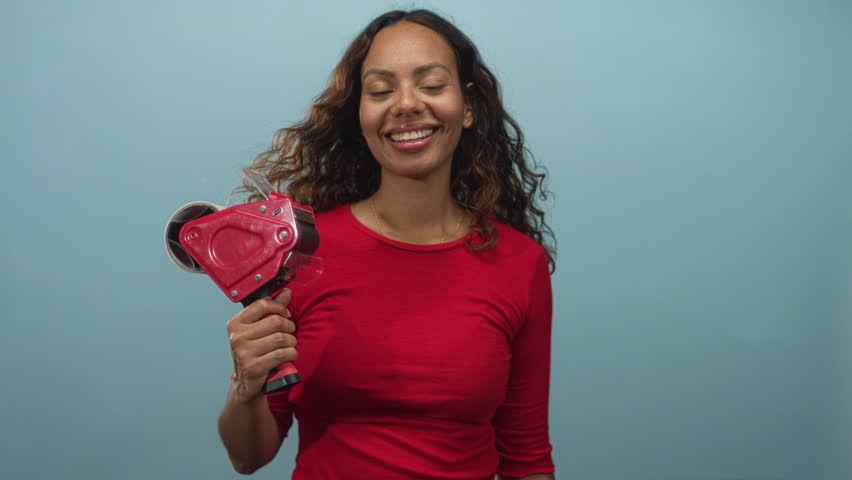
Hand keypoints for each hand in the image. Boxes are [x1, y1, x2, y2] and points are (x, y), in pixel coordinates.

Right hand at [226, 289, 297, 403]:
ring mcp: (244, 352)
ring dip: (291, 342)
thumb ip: (272, 310)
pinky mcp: (254, 367)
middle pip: (275, 322)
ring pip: (281, 338)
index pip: (262, 305)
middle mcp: (237, 337)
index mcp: (236, 324)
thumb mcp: (258, 330)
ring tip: (289, 345)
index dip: (279, 308)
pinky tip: (289, 355)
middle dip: (289, 327)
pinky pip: (282, 354)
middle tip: (289, 333)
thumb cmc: (254, 352)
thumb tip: (286, 292)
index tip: (285, 314)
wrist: (247, 383)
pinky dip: (291, 354)